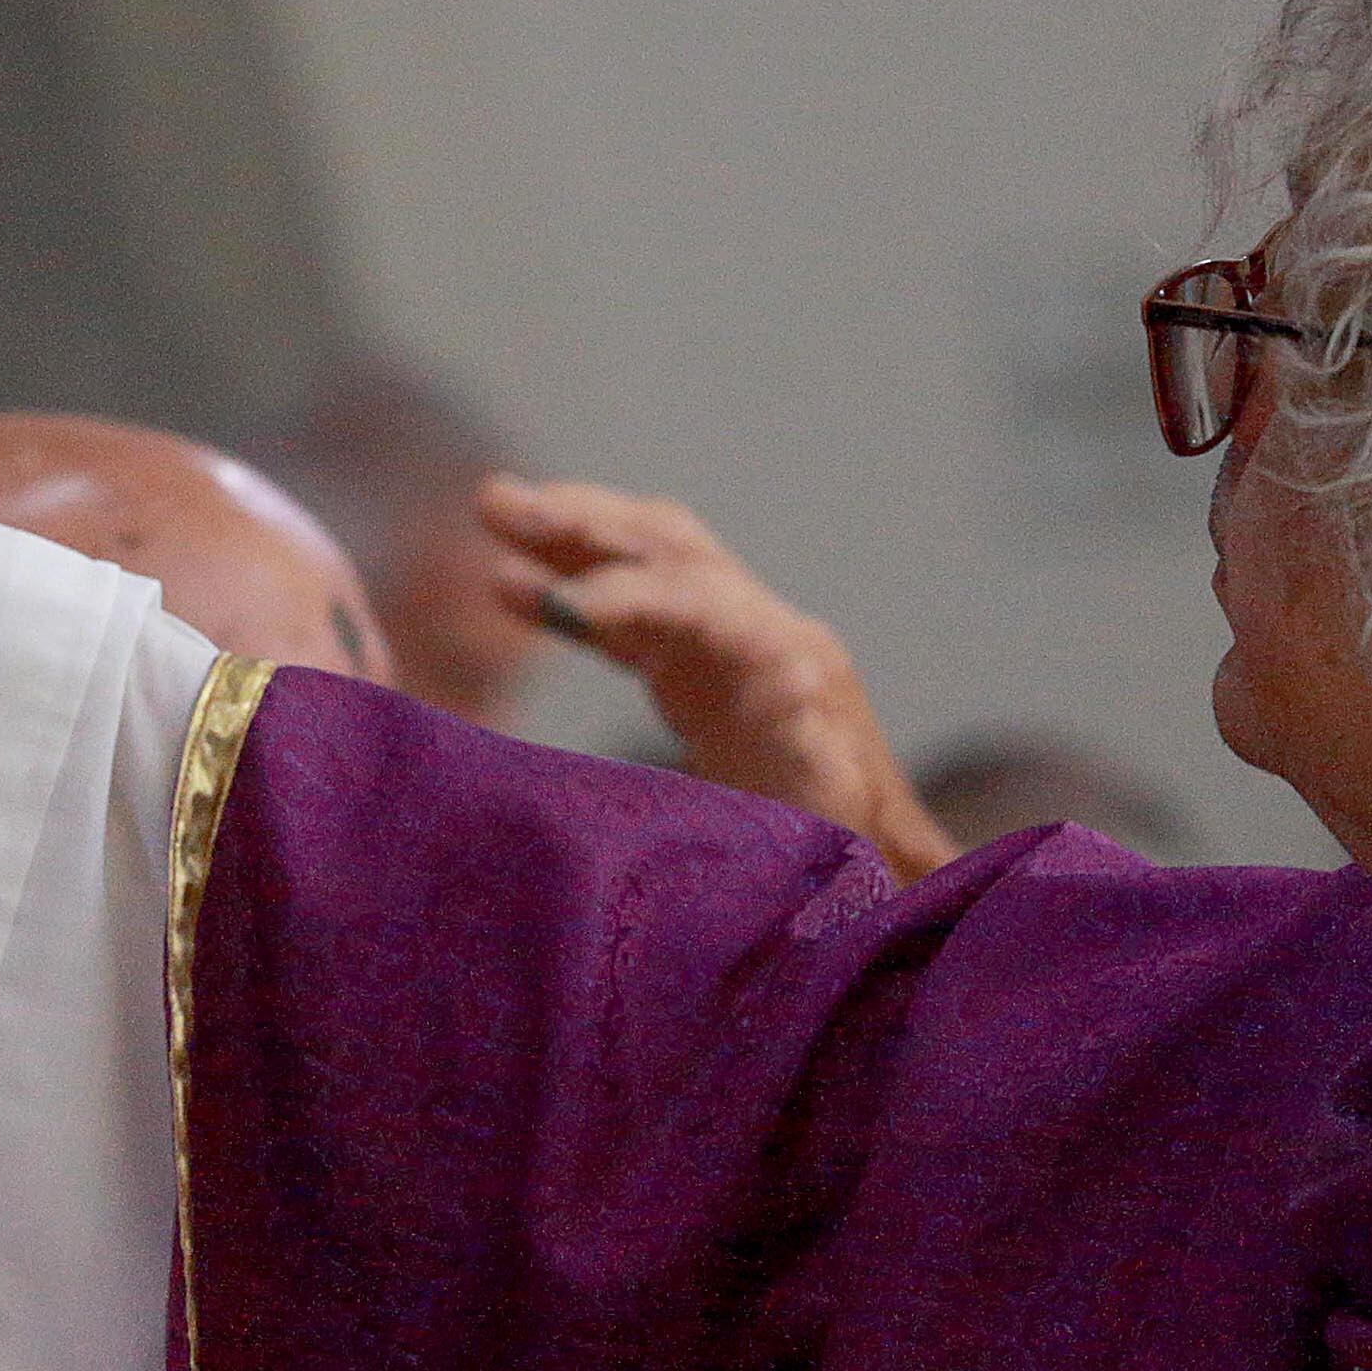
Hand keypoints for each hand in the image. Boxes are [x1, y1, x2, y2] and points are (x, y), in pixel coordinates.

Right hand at [479, 479, 958, 880]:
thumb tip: (790, 683)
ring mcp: (736, 640)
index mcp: (792, 663)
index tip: (552, 606)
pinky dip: (574, 591)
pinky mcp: (705, 667)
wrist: (877, 867)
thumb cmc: (847, 851)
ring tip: (494, 508)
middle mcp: (768, 631)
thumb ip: (811, 752)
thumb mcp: (830, 814)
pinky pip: (635, 609)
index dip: (624, 596)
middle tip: (498, 504)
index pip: (699, 601)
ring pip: (651, 561)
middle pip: (672, 551)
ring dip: (573, 532)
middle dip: (585, 523)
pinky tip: (509, 585)